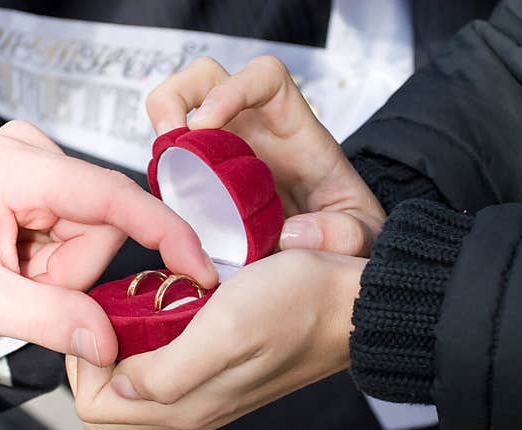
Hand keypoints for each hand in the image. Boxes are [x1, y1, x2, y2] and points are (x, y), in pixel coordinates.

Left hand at [0, 120, 217, 365]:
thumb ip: (46, 319)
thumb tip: (107, 343)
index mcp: (10, 168)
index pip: (107, 195)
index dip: (161, 229)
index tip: (197, 267)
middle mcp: (33, 153)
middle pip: (106, 222)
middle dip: (74, 270)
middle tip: (27, 287)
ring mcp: (44, 166)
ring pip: (99, 232)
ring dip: (68, 271)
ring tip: (22, 277)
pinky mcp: (52, 184)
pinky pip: (87, 233)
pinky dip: (63, 264)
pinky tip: (28, 264)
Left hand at [67, 249, 364, 429]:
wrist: (355, 302)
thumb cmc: (298, 305)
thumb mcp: (226, 330)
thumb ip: (167, 371)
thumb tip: (118, 386)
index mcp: (187, 405)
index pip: (95, 411)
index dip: (86, 366)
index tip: (101, 319)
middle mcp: (192, 406)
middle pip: (109, 403)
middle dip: (97, 359)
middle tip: (113, 309)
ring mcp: (208, 390)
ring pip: (135, 383)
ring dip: (124, 347)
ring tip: (141, 302)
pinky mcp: (221, 370)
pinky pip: (164, 366)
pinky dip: (152, 340)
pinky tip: (169, 304)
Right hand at [147, 55, 384, 255]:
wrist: (329, 258)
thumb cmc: (346, 232)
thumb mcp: (362, 236)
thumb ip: (342, 235)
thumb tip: (292, 234)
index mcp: (294, 130)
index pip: (266, 78)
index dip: (232, 88)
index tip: (205, 124)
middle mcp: (253, 131)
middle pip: (206, 78)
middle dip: (177, 97)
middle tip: (168, 140)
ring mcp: (222, 151)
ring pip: (177, 110)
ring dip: (159, 129)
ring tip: (160, 168)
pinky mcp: (200, 179)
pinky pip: (170, 159)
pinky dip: (160, 172)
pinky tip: (166, 202)